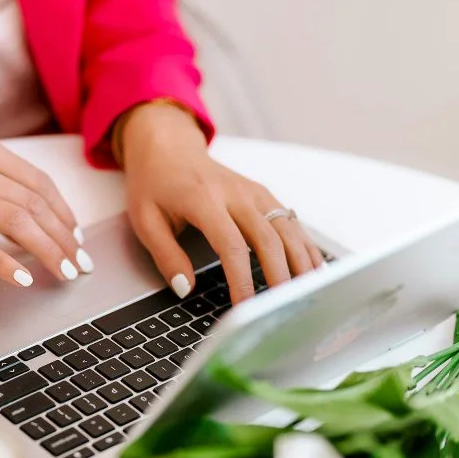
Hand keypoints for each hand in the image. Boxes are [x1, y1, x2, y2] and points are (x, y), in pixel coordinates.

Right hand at [0, 137, 90, 286]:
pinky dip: (6, 263)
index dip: (64, 214)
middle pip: (33, 205)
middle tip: (79, 264)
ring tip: (63, 273)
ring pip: (16, 222)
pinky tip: (23, 279)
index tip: (77, 239)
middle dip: (63, 238)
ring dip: (46, 251)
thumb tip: (45, 223)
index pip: (39, 184)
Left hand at [118, 104, 323, 302]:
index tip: (243, 309)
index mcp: (204, 200)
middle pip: (268, 239)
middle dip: (279, 277)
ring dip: (301, 263)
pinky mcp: (264, 195)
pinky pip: (291, 223)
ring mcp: (254, 192)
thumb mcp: (145, 221)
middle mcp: (236, 194)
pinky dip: (305, 248)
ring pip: (287, 230)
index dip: (241, 280)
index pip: (231, 246)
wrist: (168, 147)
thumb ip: (165, 256)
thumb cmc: (155, 185)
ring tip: (307, 295)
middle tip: (282, 310)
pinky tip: (313, 271)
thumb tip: (185, 289)